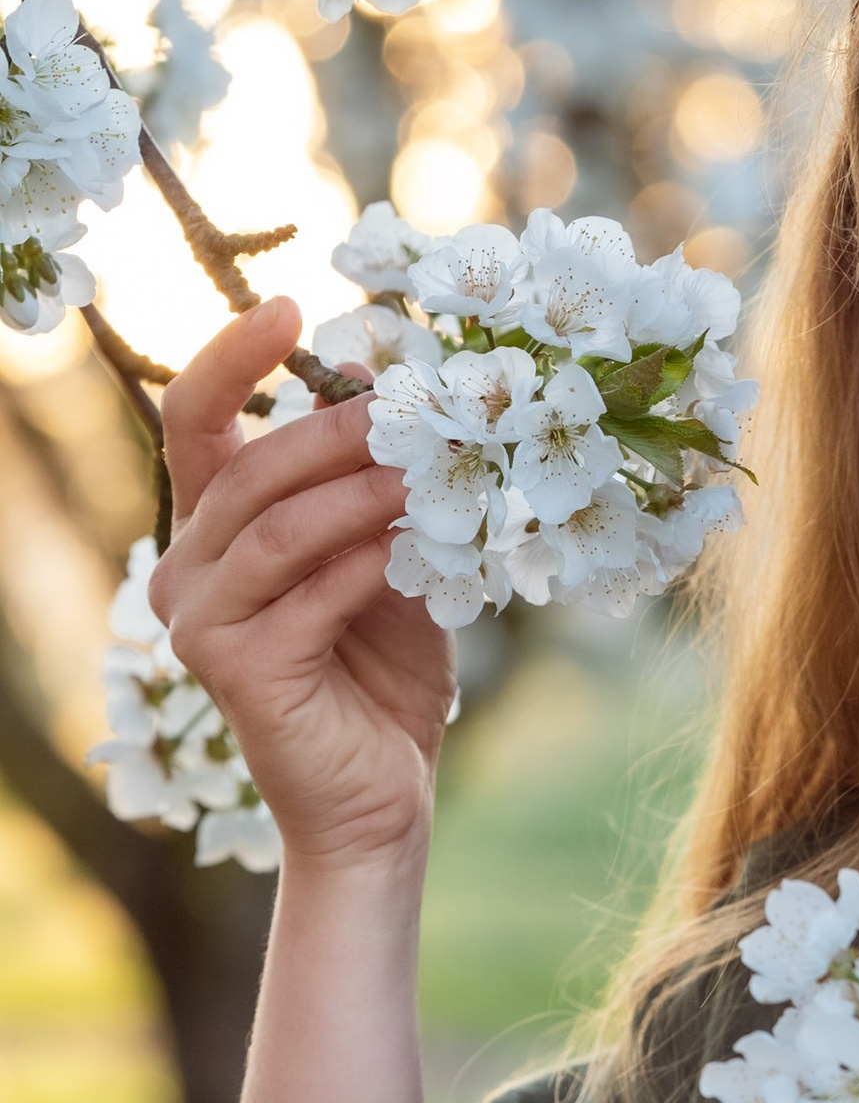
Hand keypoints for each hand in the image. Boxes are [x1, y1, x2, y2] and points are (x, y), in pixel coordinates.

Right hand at [153, 298, 452, 873]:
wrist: (382, 796)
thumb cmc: (385, 675)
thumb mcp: (391, 560)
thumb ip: (377, 489)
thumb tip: (380, 387)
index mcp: (214, 528)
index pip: (194, 419)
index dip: (232, 357)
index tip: (286, 306)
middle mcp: (186, 568)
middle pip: (248, 468)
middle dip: (335, 431)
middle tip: (413, 412)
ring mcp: (199, 621)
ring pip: (276, 527)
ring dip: (359, 492)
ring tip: (429, 474)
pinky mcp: (234, 669)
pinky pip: (308, 593)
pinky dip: (369, 563)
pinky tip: (418, 552)